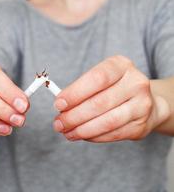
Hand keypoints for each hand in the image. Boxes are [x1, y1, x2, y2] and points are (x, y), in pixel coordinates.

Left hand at [53, 55, 169, 142]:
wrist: (145, 102)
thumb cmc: (113, 88)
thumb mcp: (99, 80)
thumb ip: (81, 90)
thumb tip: (60, 106)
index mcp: (121, 66)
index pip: (97, 79)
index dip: (75, 93)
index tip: (58, 104)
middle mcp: (136, 83)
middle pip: (99, 103)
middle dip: (73, 116)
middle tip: (58, 124)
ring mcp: (142, 105)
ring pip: (107, 122)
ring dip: (82, 130)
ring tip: (67, 132)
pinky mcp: (141, 125)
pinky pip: (113, 134)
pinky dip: (93, 137)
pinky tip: (82, 135)